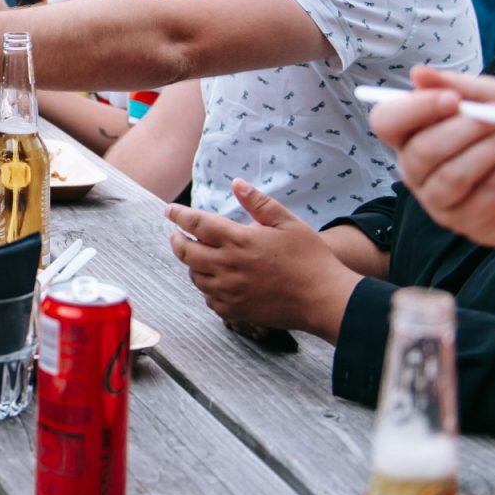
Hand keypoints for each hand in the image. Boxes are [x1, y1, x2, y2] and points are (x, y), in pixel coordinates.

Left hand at [167, 179, 358, 341]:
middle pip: (186, 252)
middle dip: (176, 240)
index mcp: (239, 240)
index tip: (169, 210)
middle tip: (175, 234)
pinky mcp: (236, 310)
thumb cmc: (310, 258)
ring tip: (196, 256)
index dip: (179, 215)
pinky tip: (214, 282)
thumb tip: (237, 183)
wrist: (324, 299)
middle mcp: (228, 266)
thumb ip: (259, 202)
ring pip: (195, 277)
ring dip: (192, 264)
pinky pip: (210, 299)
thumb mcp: (287, 222)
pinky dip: (206, 288)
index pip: (197, 223)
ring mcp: (230, 291)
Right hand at [370, 65, 494, 258]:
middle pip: (419, 151)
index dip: (414, 109)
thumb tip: (417, 73)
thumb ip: (459, 87)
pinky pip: (481, 197)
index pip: (387, 123)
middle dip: (464, 130)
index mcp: (416, 136)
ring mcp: (440, 201)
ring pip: (450, 176)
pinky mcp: (469, 223)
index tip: (453, 101)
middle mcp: (419, 171)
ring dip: (489, 150)